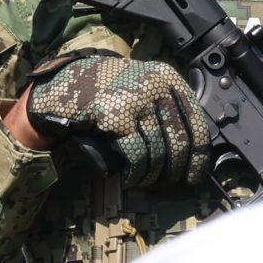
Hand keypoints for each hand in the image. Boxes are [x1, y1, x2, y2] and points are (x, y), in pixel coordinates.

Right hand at [24, 54, 209, 189]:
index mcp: (168, 78)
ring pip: (158, 152)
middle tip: (168, 184)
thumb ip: (165, 106)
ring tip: (146, 184)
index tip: (195, 175)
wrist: (63, 84)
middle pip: (179, 141)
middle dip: (175, 170)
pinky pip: (137, 156)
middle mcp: (156, 86)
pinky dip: (136, 174)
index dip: (199, 156)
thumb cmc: (106, 90)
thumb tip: (190, 151)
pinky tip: (131, 180)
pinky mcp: (116, 118)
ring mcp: (136, 101)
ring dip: (153, 176)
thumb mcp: (142, 85)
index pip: (197, 123)